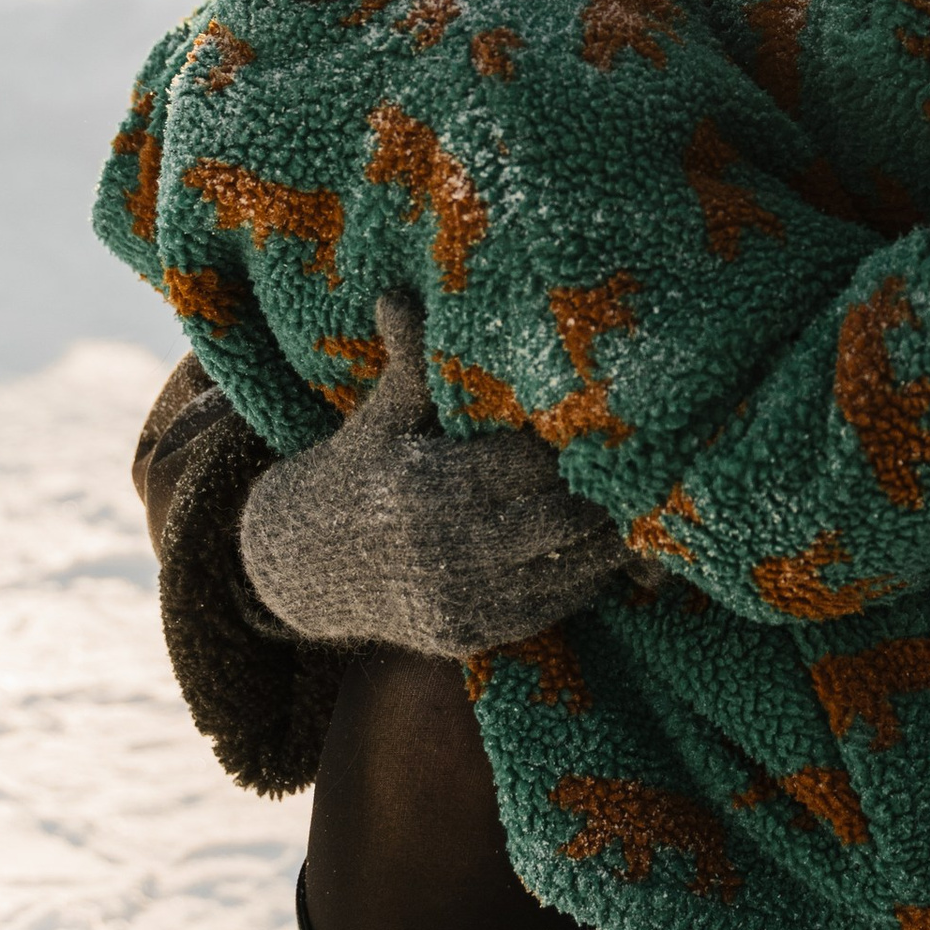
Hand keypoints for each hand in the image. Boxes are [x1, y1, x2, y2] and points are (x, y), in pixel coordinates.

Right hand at [238, 293, 627, 654]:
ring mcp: (463, 601)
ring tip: (625, 499)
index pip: (531, 461)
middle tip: (631, 461)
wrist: (298, 566)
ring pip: (572, 570)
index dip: (570, 440)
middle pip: (565, 519)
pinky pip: (554, 607)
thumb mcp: (381, 416)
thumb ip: (411, 361)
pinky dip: (583, 575)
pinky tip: (590, 542)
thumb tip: (399, 293)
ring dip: (605, 537)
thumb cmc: (355, 473)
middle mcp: (449, 550)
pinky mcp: (472, 636)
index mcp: (429, 487)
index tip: (597, 419)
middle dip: (601, 490)